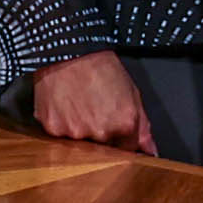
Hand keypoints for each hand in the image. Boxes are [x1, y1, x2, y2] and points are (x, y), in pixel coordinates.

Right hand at [28, 50, 159, 153]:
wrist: (70, 51)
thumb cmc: (101, 68)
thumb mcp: (132, 92)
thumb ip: (143, 127)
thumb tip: (150, 151)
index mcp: (124, 124)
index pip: (128, 150)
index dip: (123, 139)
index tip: (117, 129)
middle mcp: (100, 132)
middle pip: (103, 150)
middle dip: (102, 136)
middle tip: (96, 111)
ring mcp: (74, 133)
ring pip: (80, 145)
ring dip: (81, 131)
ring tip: (81, 106)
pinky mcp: (53, 129)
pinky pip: (59, 136)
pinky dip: (63, 124)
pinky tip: (67, 106)